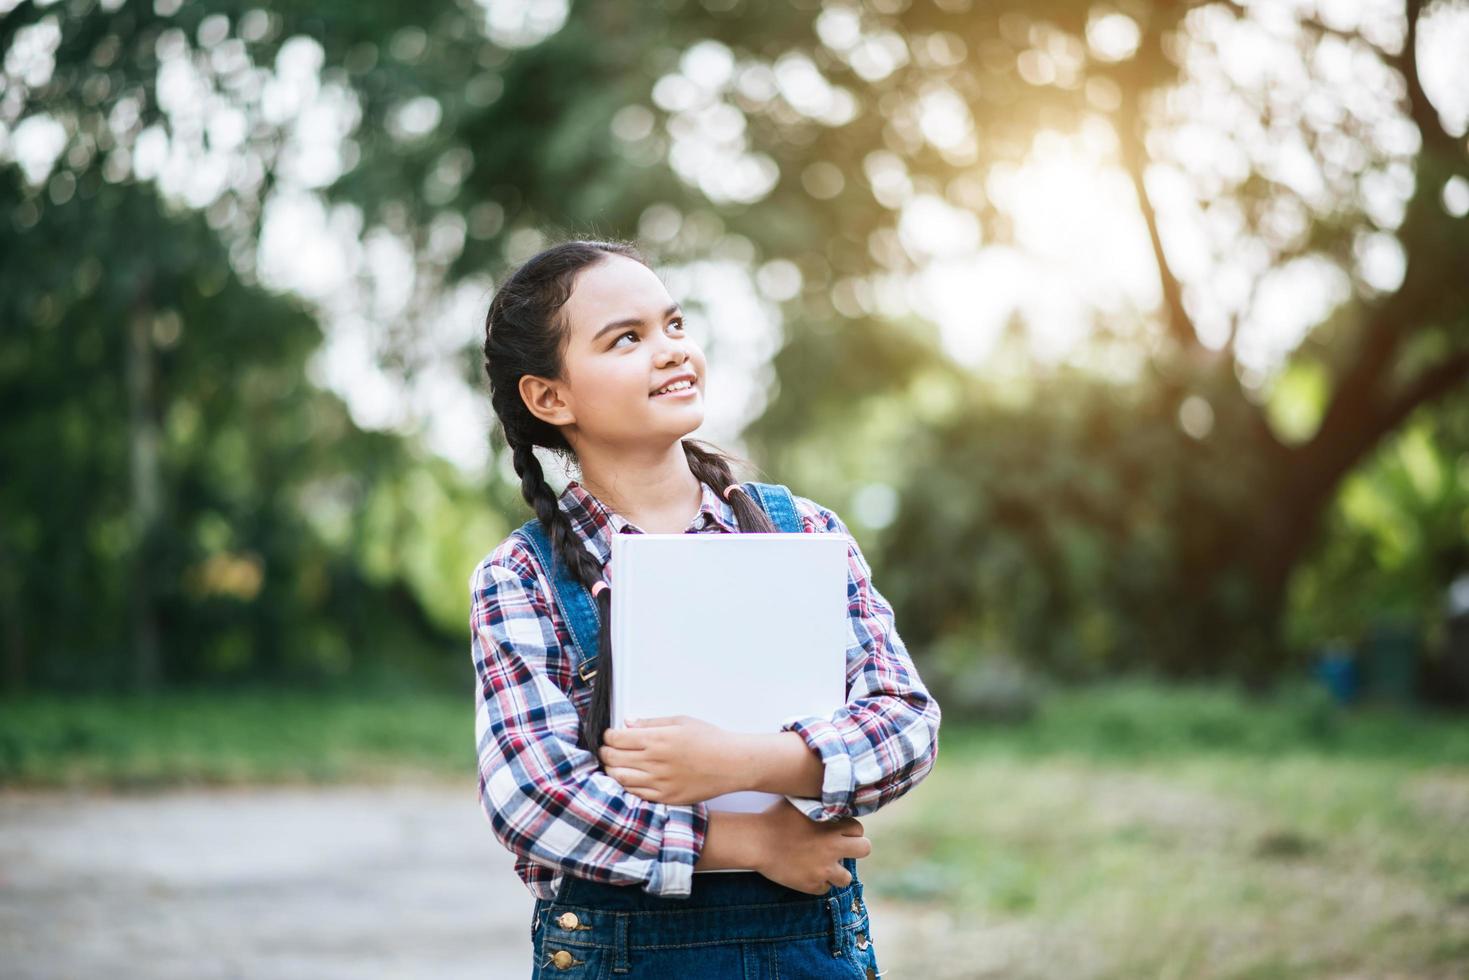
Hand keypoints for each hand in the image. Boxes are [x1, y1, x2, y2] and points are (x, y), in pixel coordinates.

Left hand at [596, 715, 752, 804]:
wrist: (732, 764)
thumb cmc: (711, 740)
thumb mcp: (681, 721)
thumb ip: (651, 723)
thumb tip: (629, 723)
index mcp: (657, 739)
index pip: (617, 739)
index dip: (608, 736)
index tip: (609, 735)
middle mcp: (655, 762)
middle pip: (613, 759)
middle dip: (605, 753)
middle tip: (607, 749)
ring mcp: (660, 782)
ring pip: (620, 779)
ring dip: (612, 771)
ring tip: (615, 765)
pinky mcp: (666, 797)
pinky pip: (636, 794)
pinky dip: (627, 786)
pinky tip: (630, 779)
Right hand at [753, 798, 871, 894]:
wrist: (756, 841)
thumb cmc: (775, 817)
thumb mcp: (800, 803)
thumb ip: (819, 803)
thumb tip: (830, 797)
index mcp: (832, 826)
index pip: (858, 829)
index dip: (850, 831)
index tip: (839, 833)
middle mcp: (832, 847)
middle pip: (864, 850)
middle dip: (855, 849)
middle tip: (839, 850)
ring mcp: (823, 868)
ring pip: (846, 878)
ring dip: (837, 873)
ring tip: (823, 866)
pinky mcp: (811, 885)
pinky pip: (824, 889)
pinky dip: (817, 883)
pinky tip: (805, 873)